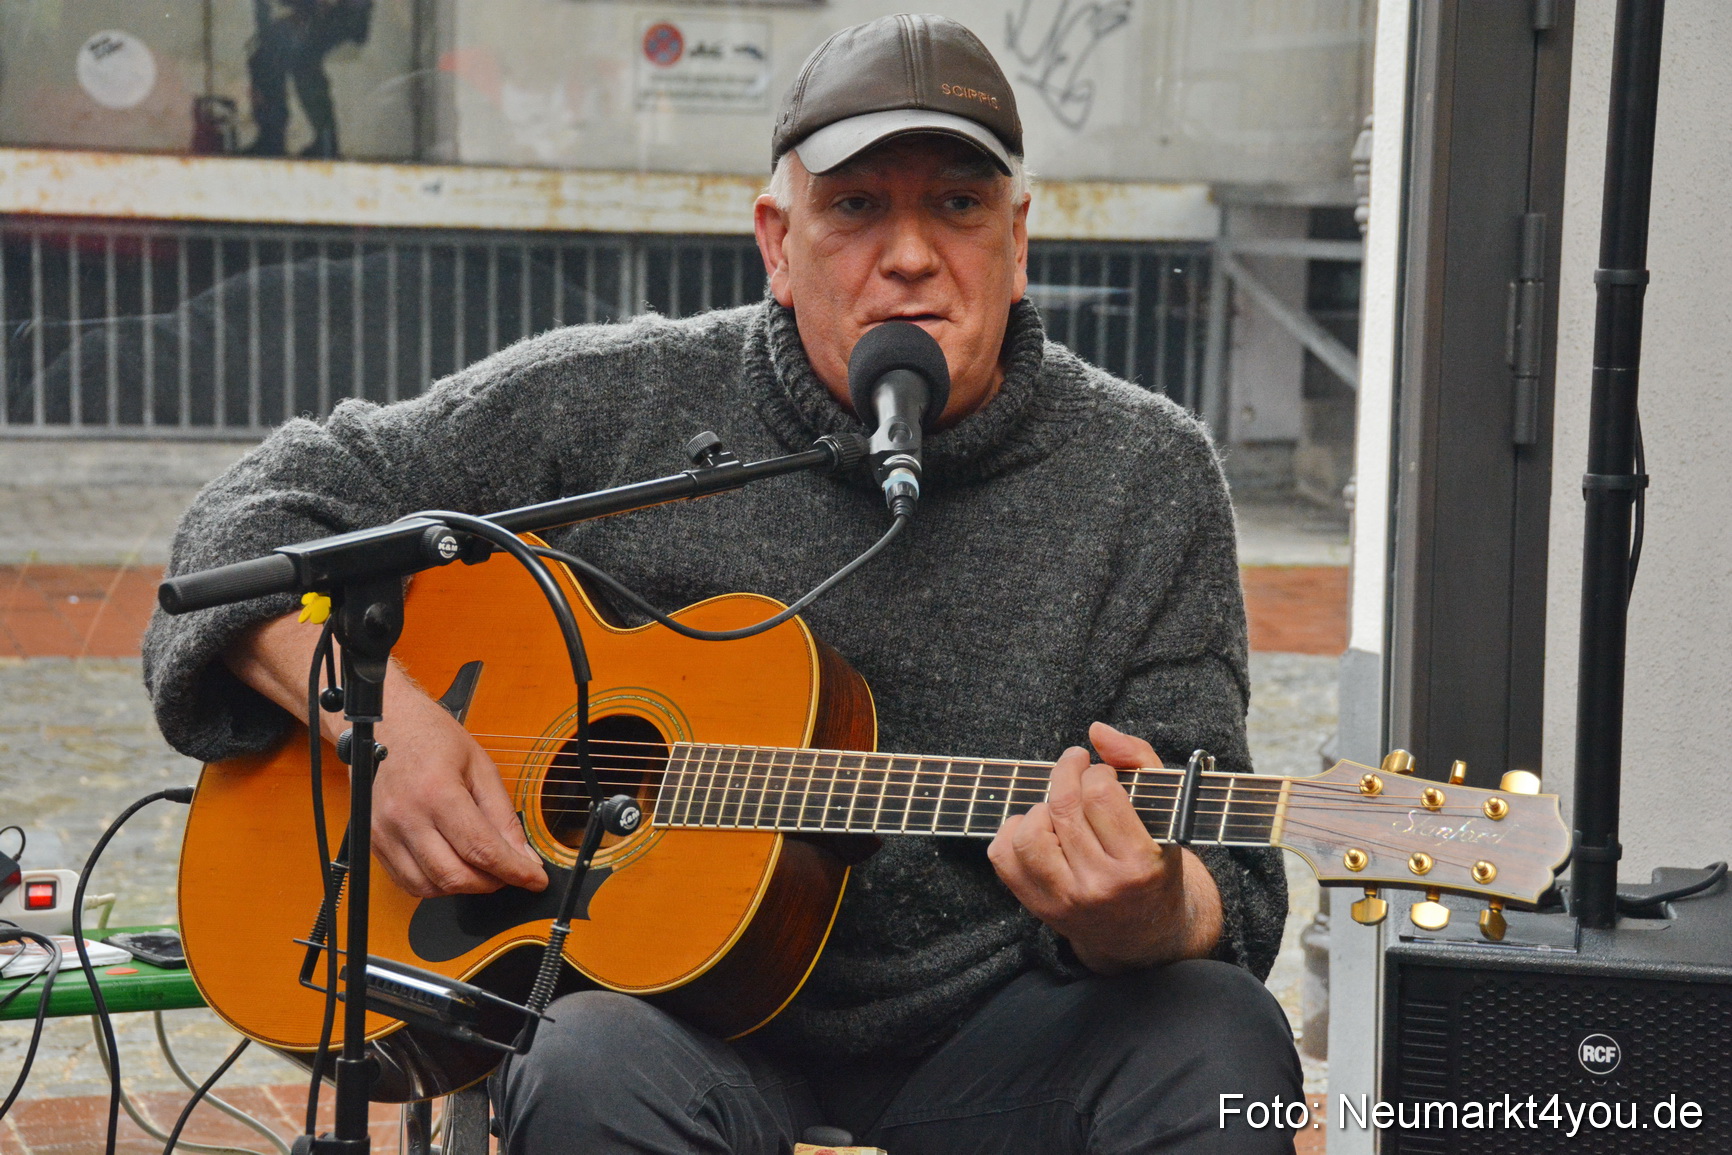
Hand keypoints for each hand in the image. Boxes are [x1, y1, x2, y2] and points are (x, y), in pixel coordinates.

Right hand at [370, 681, 548, 897]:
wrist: (388, 726)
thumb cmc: (433, 738)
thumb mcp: (481, 767)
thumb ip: (503, 815)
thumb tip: (523, 855)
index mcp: (437, 792)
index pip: (481, 850)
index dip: (514, 871)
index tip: (535, 879)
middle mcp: (405, 817)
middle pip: (455, 876)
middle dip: (491, 883)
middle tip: (509, 871)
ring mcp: (384, 832)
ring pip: (430, 887)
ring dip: (463, 886)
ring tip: (481, 866)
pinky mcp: (373, 842)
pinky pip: (407, 882)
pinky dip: (435, 884)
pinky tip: (452, 866)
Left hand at [987, 722, 1221, 972]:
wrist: (1146, 935)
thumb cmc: (1156, 864)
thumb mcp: (1168, 814)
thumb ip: (1139, 760)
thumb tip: (1096, 731)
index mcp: (1139, 864)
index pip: (1100, 794)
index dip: (1098, 771)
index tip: (1104, 774)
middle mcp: (1099, 886)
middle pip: (1063, 807)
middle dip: (1066, 773)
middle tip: (1075, 767)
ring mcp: (1064, 899)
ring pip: (1029, 832)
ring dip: (1040, 806)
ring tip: (1059, 805)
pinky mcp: (1038, 906)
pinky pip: (1003, 857)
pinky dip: (1012, 831)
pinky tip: (1039, 826)